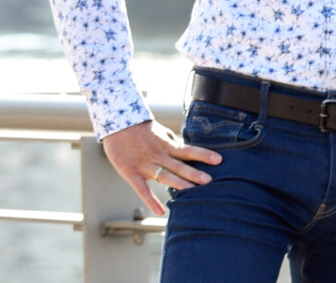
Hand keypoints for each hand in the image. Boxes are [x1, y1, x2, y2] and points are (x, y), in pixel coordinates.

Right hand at [99, 120, 222, 215]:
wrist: (116, 124)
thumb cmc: (140, 129)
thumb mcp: (160, 132)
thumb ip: (173, 143)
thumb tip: (187, 150)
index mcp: (166, 145)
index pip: (188, 150)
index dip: (203, 154)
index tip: (219, 160)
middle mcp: (158, 155)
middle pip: (179, 165)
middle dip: (194, 173)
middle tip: (210, 181)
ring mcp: (144, 164)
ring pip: (164, 176)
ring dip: (179, 184)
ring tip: (194, 192)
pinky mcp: (131, 172)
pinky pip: (142, 189)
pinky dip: (151, 200)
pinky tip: (161, 211)